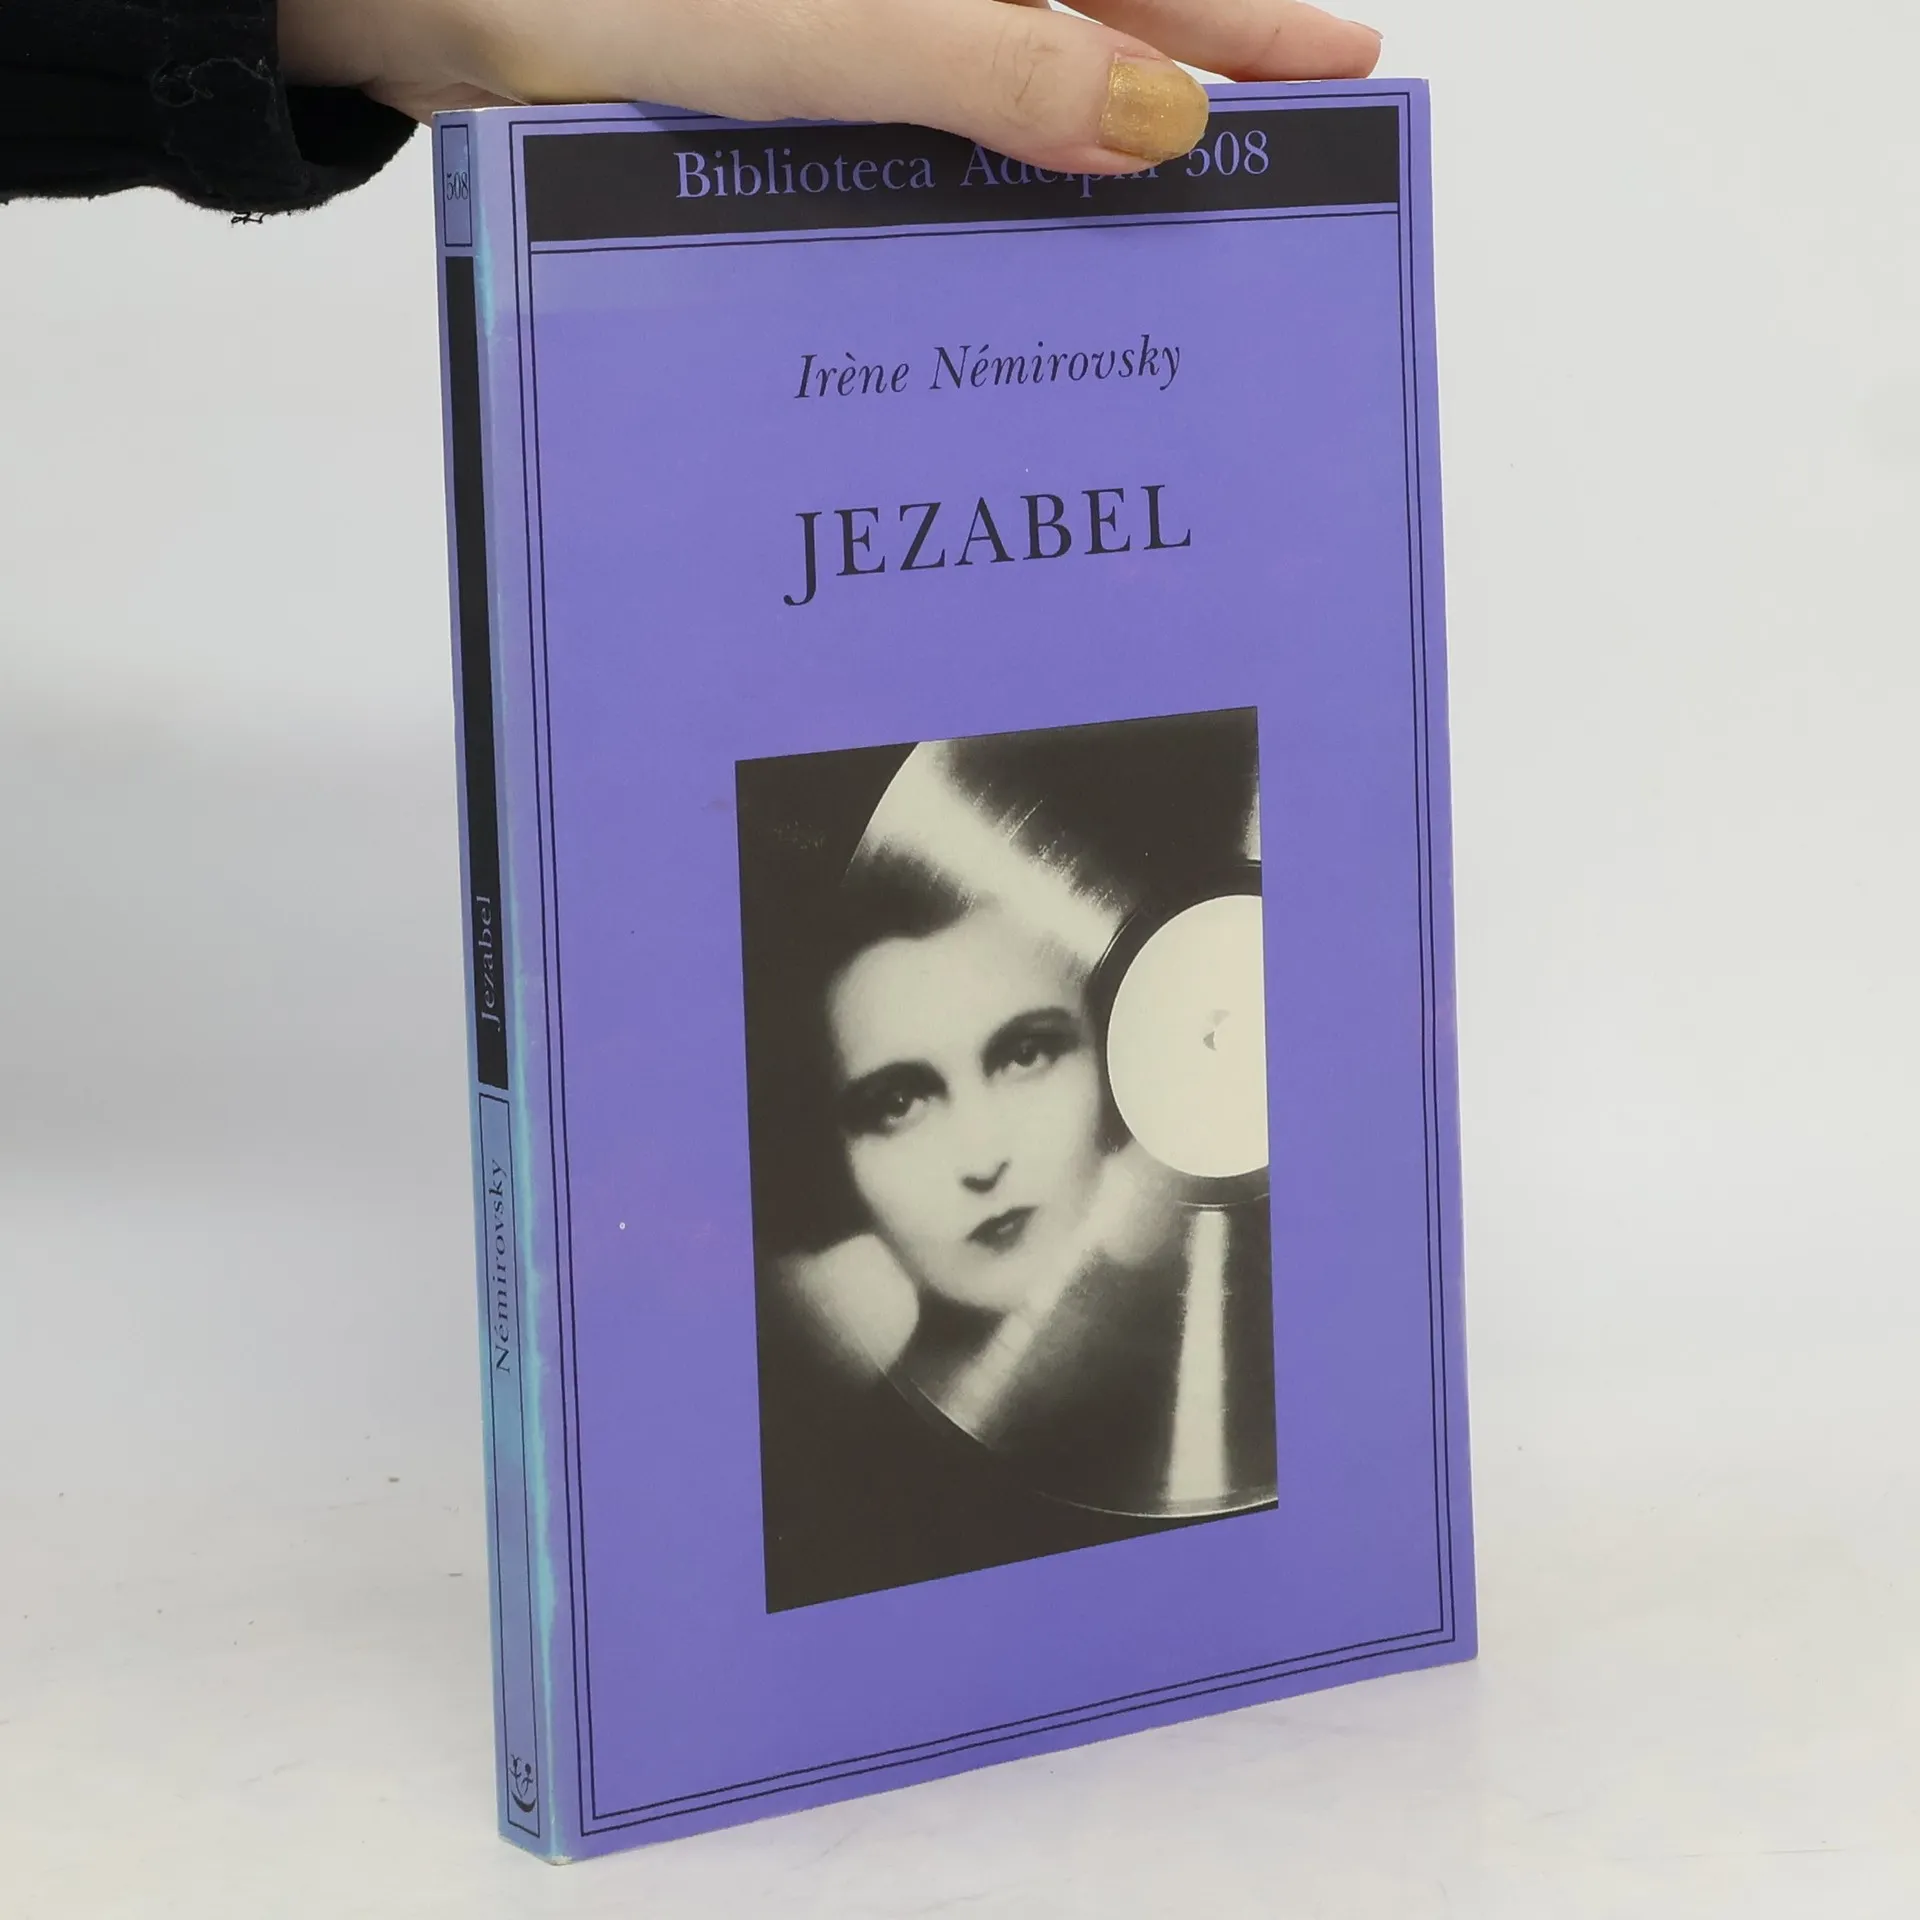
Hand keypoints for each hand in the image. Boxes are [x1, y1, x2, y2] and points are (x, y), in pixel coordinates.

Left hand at [280, 0, 1380, 173]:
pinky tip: (992, 242)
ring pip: (989, 79)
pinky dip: (952, 182)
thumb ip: (986, 57)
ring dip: (1066, 156)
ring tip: (1154, 249)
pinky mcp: (763, 67)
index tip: (1344, 83)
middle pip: (1076, 15)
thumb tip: (1161, 117)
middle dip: (1175, 97)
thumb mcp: (806, 26)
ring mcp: (829, 18)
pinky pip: (895, 123)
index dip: (1242, 23)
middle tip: (1274, 177)